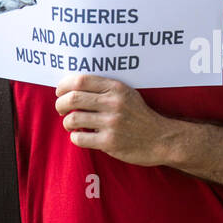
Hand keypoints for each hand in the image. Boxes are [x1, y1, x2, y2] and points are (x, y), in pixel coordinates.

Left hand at [55, 74, 179, 165]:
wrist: (161, 139)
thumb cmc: (140, 116)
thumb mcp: (128, 94)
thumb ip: (105, 89)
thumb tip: (73, 88)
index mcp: (116, 88)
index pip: (81, 80)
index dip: (64, 85)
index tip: (60, 91)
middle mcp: (113, 103)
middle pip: (72, 98)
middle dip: (60, 104)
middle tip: (61, 109)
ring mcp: (111, 123)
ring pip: (73, 119)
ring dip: (67, 122)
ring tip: (71, 124)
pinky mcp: (110, 142)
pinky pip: (80, 138)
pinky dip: (75, 137)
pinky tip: (80, 136)